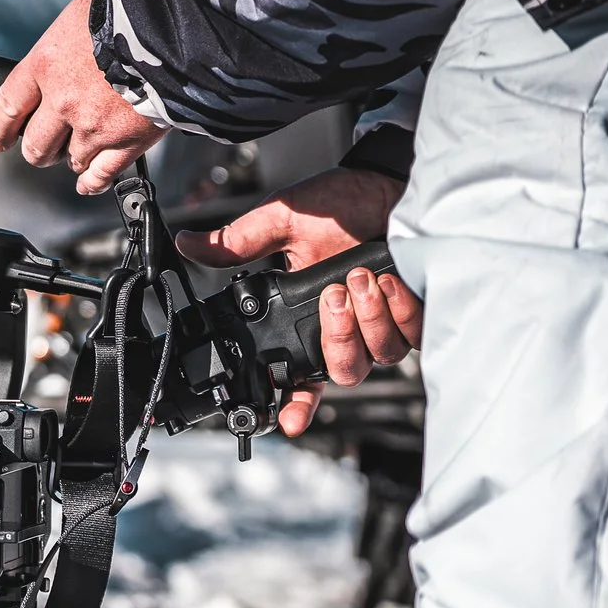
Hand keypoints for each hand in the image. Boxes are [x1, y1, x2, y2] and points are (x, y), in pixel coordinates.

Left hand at [0, 0, 167, 190]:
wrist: (178, 26)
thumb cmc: (135, 1)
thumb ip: (80, 18)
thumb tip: (86, 10)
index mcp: (46, 63)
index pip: (8, 106)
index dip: (0, 128)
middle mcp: (63, 101)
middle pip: (37, 144)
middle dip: (38, 149)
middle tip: (42, 149)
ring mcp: (94, 126)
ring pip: (72, 160)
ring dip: (72, 159)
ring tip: (77, 155)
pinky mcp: (127, 142)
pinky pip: (103, 173)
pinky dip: (94, 182)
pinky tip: (89, 183)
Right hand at [172, 167, 421, 436]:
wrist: (388, 184)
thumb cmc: (340, 205)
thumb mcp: (281, 223)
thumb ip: (237, 244)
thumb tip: (189, 245)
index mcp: (308, 321)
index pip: (299, 378)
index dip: (293, 406)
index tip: (288, 422)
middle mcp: (347, 331)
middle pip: (343, 373)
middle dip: (337, 338)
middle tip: (332, 295)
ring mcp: (384, 326)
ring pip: (379, 355)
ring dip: (368, 318)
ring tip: (360, 277)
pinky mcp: (418, 314)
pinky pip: (413, 333)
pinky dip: (400, 308)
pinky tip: (389, 281)